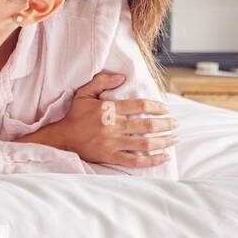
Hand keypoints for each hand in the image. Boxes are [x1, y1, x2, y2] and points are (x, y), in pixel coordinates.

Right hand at [33, 71, 177, 166]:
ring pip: (144, 143)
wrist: (62, 138)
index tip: (165, 108)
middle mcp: (112, 126)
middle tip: (175, 123)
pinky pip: (135, 161)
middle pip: (146, 125)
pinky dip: (152, 160)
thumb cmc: (75, 115)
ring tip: (174, 139)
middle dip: (165, 124)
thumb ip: (101, 82)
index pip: (139, 105)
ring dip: (163, 141)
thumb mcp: (83, 94)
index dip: (157, 106)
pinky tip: (164, 157)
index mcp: (108, 109)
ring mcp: (112, 143)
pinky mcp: (110, 156)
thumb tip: (122, 77)